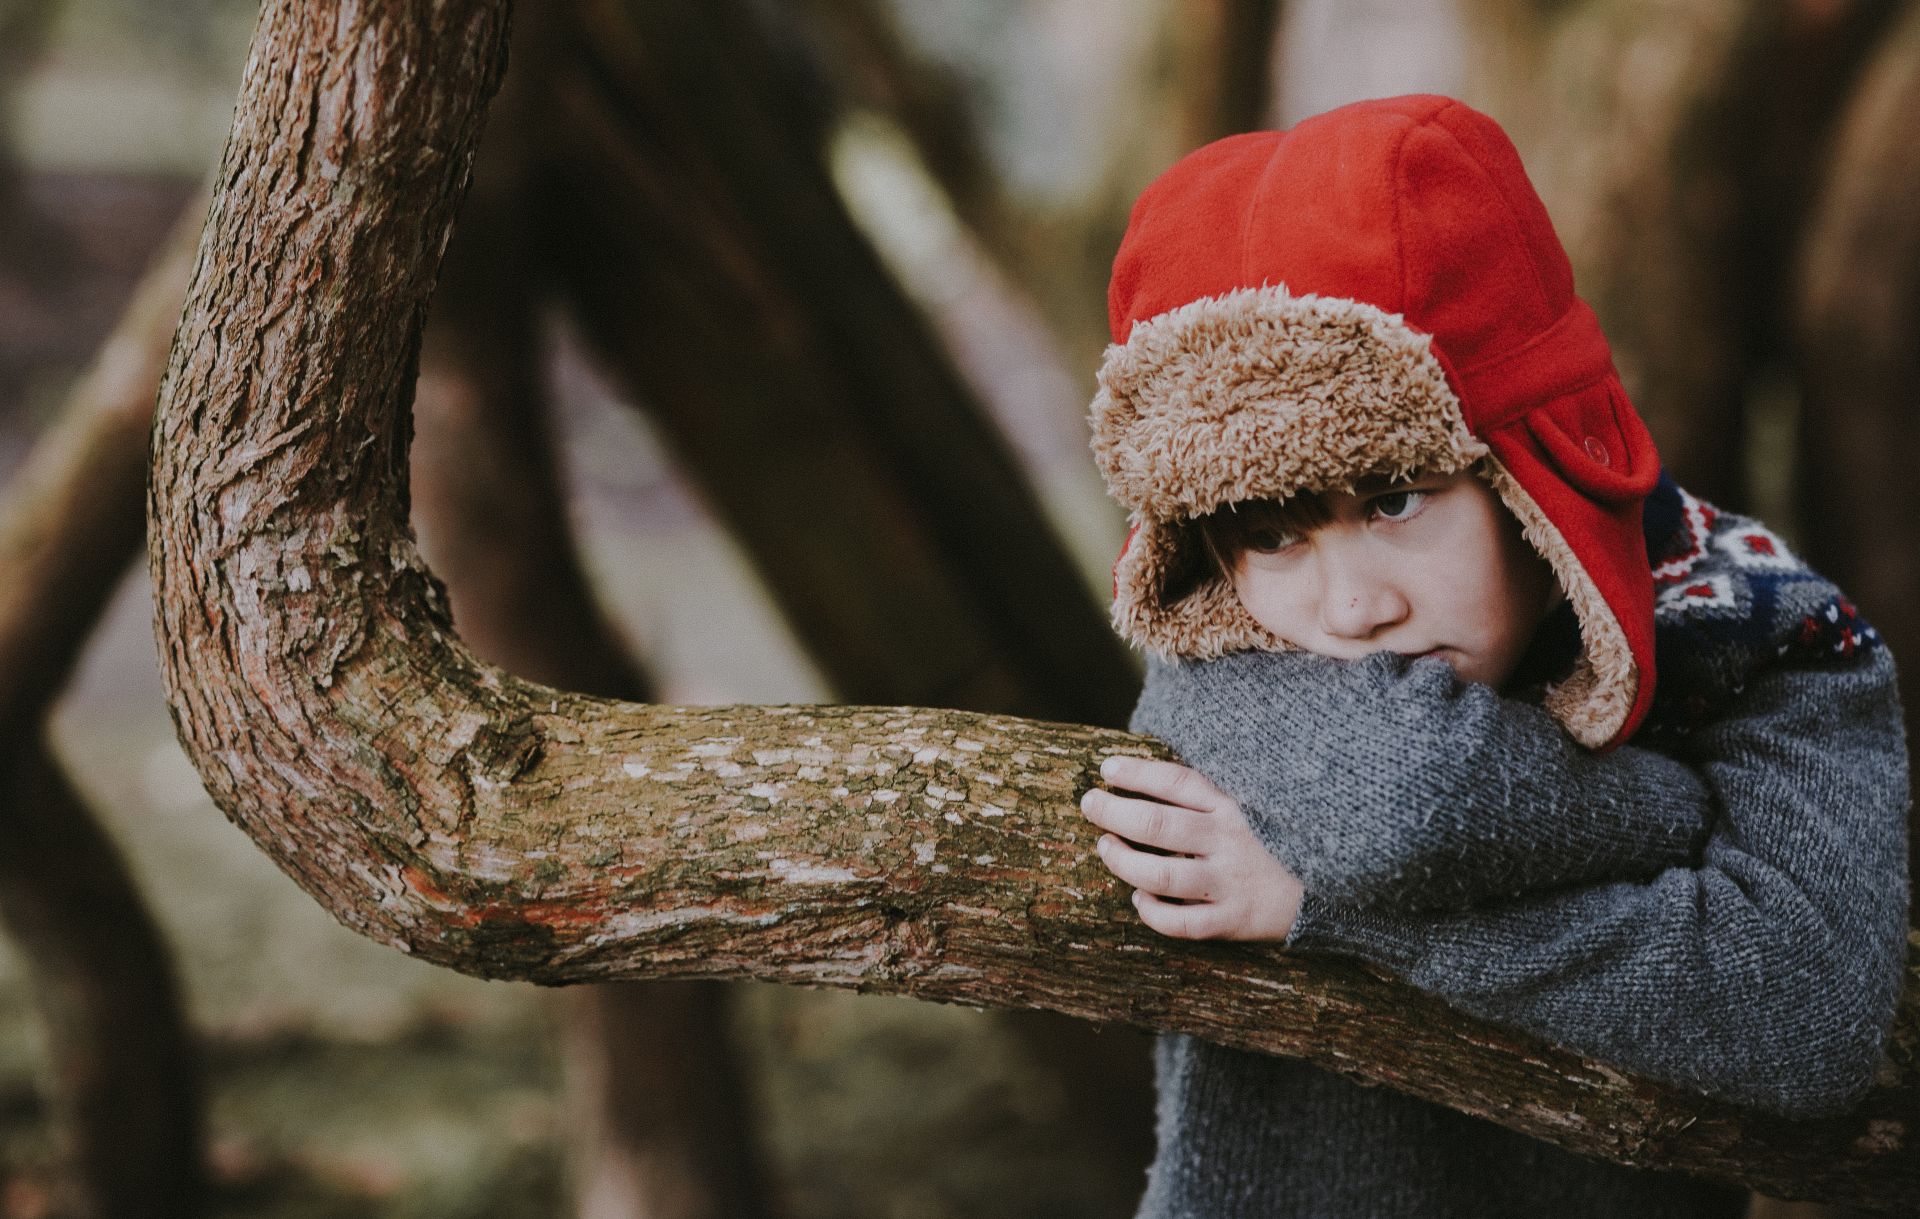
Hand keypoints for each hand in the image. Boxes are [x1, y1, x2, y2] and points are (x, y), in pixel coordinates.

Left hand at [1079, 754, 1303, 940]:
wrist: (1335, 888)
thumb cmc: (1280, 841)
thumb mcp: (1255, 805)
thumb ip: (1211, 794)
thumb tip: (1152, 778)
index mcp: (1234, 805)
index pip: (1177, 781)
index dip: (1137, 773)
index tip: (1107, 769)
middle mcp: (1229, 840)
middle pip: (1158, 824)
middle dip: (1115, 812)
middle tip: (1090, 804)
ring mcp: (1230, 882)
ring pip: (1162, 875)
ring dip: (1124, 862)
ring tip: (1105, 847)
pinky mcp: (1234, 920)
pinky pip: (1183, 923)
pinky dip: (1153, 913)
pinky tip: (1138, 900)